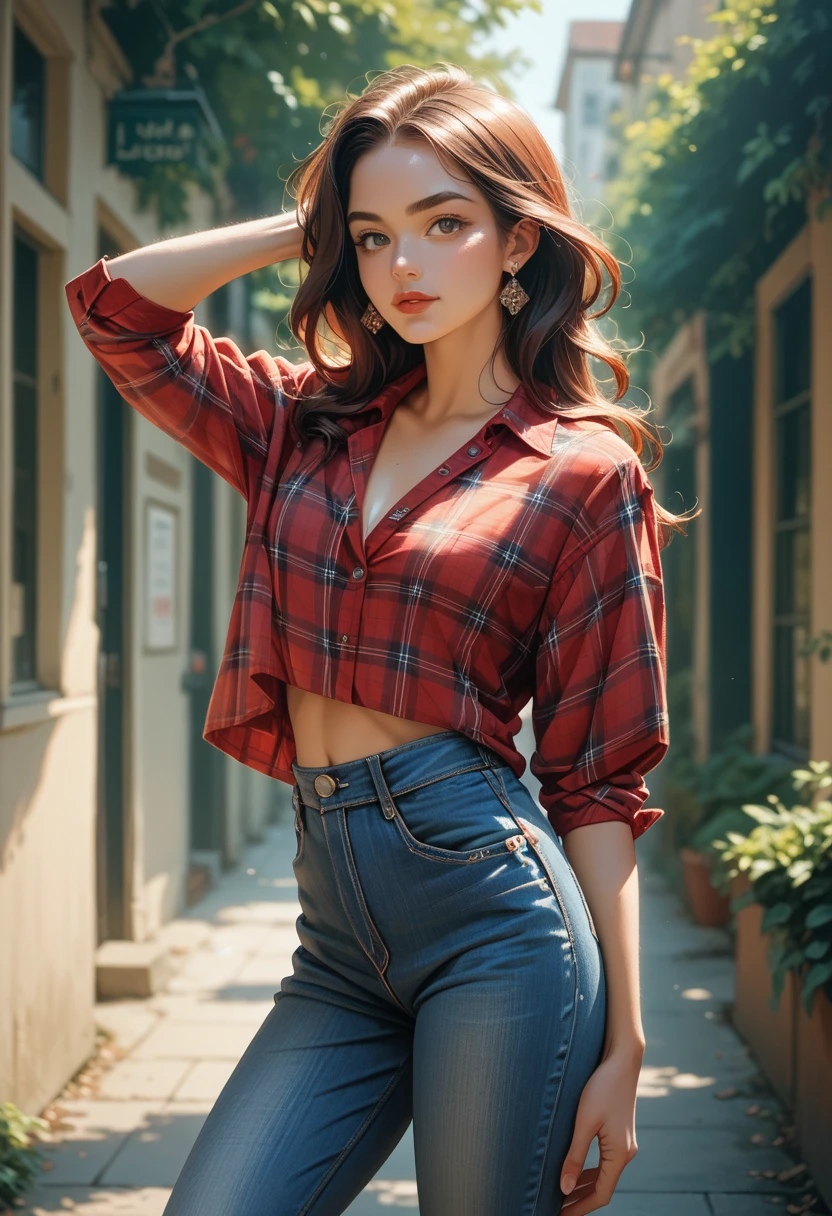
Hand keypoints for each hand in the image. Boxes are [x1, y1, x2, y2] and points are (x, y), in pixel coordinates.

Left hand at [559, 1049, 641, 1212]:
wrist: (622, 1060)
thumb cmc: (602, 1087)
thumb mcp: (584, 1122)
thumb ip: (575, 1156)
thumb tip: (565, 1188)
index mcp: (619, 1154)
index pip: (601, 1194)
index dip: (580, 1208)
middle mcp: (626, 1153)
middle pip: (603, 1188)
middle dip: (580, 1200)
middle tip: (556, 1208)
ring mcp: (624, 1144)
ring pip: (604, 1175)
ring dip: (584, 1187)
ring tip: (562, 1194)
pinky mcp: (620, 1134)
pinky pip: (605, 1162)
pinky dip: (590, 1172)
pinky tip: (575, 1171)